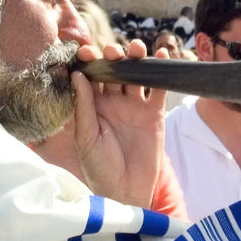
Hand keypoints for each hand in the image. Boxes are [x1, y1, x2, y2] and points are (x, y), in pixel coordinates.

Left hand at [70, 40, 168, 206]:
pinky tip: (163, 56)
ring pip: (136, 74)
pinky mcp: (154, 113)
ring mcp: (134, 106)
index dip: (87, 63)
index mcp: (92, 106)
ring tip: (136, 49)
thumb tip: (77, 75)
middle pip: (113, 71)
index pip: (89, 77)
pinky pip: (159, 88)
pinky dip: (163, 72)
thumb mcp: (86, 138)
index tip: (85, 52)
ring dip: (136, 58)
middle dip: (112, 57)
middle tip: (112, 53)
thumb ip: (84, 106)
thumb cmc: (99, 168)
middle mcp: (112, 102)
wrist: (126, 190)